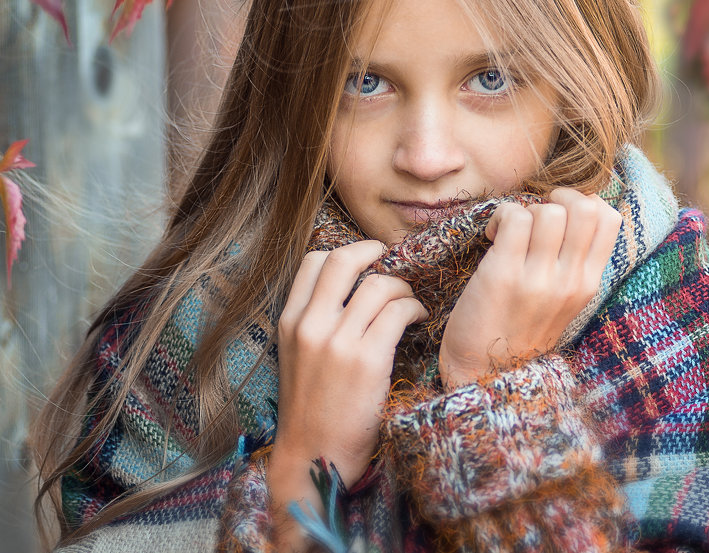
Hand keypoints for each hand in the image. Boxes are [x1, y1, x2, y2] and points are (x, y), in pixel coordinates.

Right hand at [268, 240, 426, 547]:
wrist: (313, 457)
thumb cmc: (310, 411)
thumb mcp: (296, 357)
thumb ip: (313, 323)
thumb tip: (349, 292)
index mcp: (289, 322)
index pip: (313, 261)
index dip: (344, 253)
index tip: (365, 261)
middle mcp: (310, 325)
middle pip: (343, 260)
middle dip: (373, 251)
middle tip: (391, 259)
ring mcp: (338, 342)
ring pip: (378, 285)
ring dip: (402, 287)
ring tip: (410, 302)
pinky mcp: (367, 360)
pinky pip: (398, 313)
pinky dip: (414, 309)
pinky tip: (418, 318)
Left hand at [438, 188, 621, 388]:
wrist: (484, 371)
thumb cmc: (518, 330)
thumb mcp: (562, 302)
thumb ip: (572, 264)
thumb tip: (571, 213)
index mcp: (588, 284)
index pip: (609, 219)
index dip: (583, 202)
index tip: (559, 216)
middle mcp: (570, 280)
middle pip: (585, 208)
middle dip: (557, 198)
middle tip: (535, 215)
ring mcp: (539, 278)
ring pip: (548, 210)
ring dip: (525, 210)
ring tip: (509, 232)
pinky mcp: (504, 274)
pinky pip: (514, 217)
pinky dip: (500, 217)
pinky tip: (491, 237)